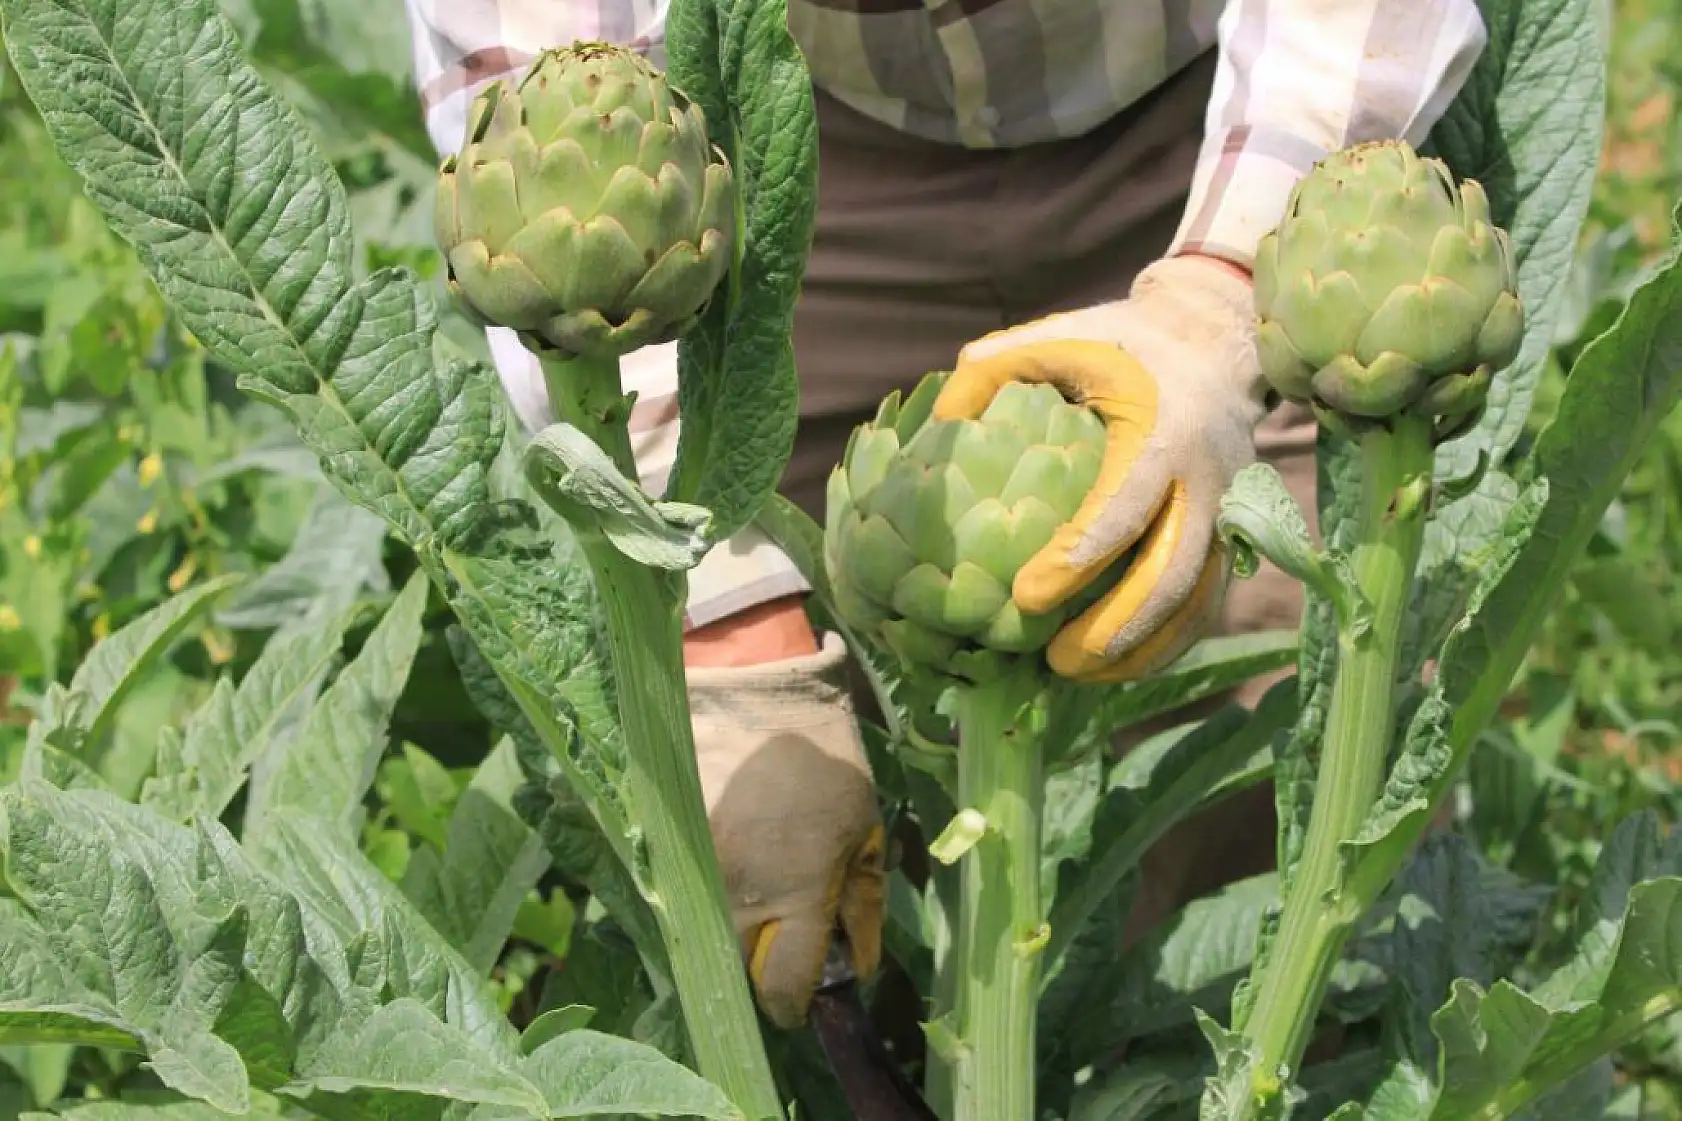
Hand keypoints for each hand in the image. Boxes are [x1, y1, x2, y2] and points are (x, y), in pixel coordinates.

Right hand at [687, 631, 884, 1028]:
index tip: (807, 999)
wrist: (750, 692)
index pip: (784, 988)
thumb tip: (861, 965)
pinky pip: (693, 892)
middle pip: (743, 971)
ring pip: (715, 932)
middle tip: (791, 932)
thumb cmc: (823, 757)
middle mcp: (740, 892)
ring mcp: (698, 871)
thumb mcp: (865, 825)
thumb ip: (865, 902)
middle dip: (768, 964)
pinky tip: (738, 852)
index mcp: (799, 891)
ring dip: (742, 924)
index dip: (796, 1005)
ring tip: (765, 878)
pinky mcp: (670, 848)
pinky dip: (716, 887)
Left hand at [937, 255, 1269, 681]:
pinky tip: (1117, 667)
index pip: (1124, 506)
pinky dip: (1166, 642)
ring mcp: (1224, 512)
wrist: (1213, 344)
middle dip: (1115, 625)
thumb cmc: (1121, 344)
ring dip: (1141, 646)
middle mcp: (1203, 478)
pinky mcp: (1230, 536)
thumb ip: (997, 368)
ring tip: (1077, 675)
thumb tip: (943, 420)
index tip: (1025, 596)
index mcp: (1161, 429)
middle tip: (1054, 661)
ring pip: (1194, 598)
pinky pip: (1205, 602)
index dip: (1077, 558)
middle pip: (1170, 570)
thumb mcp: (1061, 338)